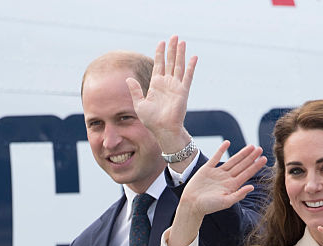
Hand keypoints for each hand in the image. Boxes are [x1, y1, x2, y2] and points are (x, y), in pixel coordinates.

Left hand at [126, 36, 196, 153]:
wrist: (163, 130)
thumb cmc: (151, 121)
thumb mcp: (139, 104)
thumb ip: (135, 90)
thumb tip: (128, 79)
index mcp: (156, 85)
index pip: (159, 65)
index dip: (160, 53)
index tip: (161, 42)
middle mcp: (167, 83)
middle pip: (170, 62)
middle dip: (171, 49)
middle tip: (174, 36)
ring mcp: (176, 86)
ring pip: (179, 66)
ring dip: (180, 54)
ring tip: (181, 41)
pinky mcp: (183, 92)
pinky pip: (188, 76)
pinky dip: (191, 67)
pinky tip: (194, 57)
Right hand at [167, 141, 266, 245]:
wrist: (191, 204)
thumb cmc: (208, 206)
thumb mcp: (225, 202)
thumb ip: (238, 195)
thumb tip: (252, 187)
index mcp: (232, 186)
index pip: (246, 174)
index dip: (255, 166)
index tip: (264, 158)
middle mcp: (226, 178)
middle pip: (241, 165)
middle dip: (251, 157)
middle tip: (260, 148)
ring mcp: (217, 173)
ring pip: (232, 160)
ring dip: (241, 153)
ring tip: (250, 146)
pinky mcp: (207, 169)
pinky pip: (215, 158)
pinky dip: (221, 150)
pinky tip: (227, 143)